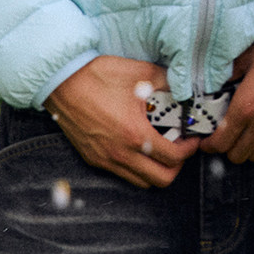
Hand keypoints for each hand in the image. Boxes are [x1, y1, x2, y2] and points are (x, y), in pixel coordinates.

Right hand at [44, 55, 198, 188]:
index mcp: (135, 134)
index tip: (193, 139)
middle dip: (177, 166)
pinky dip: (136, 167)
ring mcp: (104, 159)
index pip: (173, 157)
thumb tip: (184, 88)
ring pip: (140, 181)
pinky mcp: (92, 158)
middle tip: (180, 148)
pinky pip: (121, 174)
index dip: (190, 150)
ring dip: (155, 169)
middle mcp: (120, 153)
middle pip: (160, 180)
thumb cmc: (98, 76)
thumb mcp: (141, 72)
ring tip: (161, 149)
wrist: (60, 81)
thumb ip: (167, 82)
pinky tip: (138, 148)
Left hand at [200, 29, 253, 164]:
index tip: (206, 140)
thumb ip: (229, 74)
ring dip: (249, 148)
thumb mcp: (250, 56)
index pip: (220, 142)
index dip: (209, 145)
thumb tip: (216, 83)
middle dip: (227, 147)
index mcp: (246, 107)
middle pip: (236, 156)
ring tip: (248, 133)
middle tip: (226, 135)